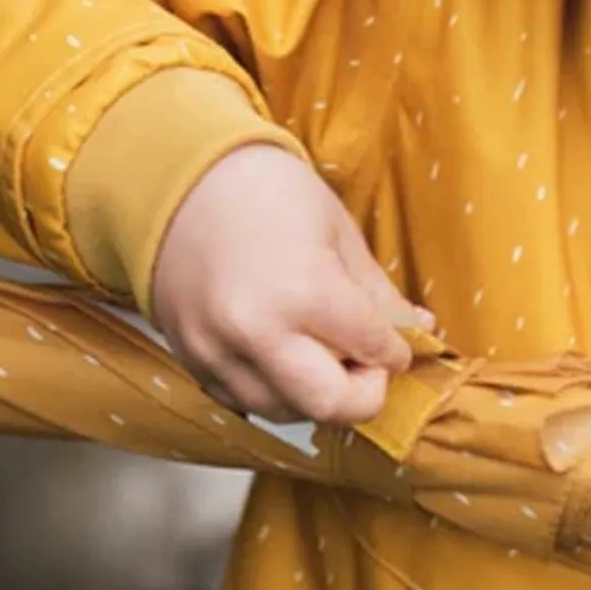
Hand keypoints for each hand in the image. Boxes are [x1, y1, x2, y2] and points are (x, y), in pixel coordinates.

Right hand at [152, 144, 433, 424]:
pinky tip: (286, 358)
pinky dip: (274, 390)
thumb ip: (377, 294)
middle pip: (329, 406)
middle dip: (364, 395)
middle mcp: (257, 332)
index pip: (371, 349)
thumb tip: (416, 331)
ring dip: (316, 395)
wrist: (174, 178)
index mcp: (303, 291)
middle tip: (370, 368)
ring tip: (326, 357)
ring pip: (285, 411)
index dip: (396, 352)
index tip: (397, 347)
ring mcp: (216, 351)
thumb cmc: (264, 190)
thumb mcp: (337, 232)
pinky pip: (243, 401)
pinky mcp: (189, 360)